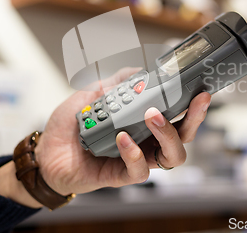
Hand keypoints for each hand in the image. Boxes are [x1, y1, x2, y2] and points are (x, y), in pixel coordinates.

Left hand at [34, 67, 210, 195]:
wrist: (45, 153)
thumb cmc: (70, 126)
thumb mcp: (91, 95)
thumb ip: (114, 82)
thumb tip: (137, 71)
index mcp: (144, 122)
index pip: (177, 114)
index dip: (193, 104)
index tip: (201, 88)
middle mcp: (146, 141)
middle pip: (185, 135)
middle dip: (193, 118)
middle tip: (192, 100)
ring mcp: (137, 158)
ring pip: (173, 156)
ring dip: (169, 134)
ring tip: (152, 116)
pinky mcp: (122, 175)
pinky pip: (140, 169)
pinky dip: (134, 152)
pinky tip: (123, 137)